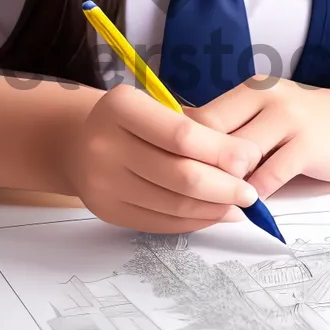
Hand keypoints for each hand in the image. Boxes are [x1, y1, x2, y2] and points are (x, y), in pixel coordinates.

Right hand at [56, 84, 261, 232]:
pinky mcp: (108, 212)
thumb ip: (198, 127)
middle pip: (180, 175)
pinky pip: (161, 223)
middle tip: (250, 191)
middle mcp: (105, 144)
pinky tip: (214, 214)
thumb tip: (246, 159)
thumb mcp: (157, 106)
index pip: (181, 135)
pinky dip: (194, 221)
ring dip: (214, 208)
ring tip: (238, 205)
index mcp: (120, 107)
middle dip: (224, 186)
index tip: (250, 159)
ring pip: (173, 204)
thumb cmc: (133, 121)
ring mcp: (103, 182)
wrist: (79, 142)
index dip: (221, 151)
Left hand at [186, 74, 329, 199]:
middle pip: (212, 134)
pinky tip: (251, 205)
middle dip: (197, 167)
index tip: (171, 172)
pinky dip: (255, 195)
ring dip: (225, 184)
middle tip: (189, 193)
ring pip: (238, 156)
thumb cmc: (307, 124)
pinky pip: (269, 177)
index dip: (179, 147)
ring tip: (220, 201)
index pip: (199, 116)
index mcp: (250, 89)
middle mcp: (267, 97)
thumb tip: (178, 150)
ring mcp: (289, 119)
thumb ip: (233, 128)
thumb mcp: (267, 114)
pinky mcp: (308, 146)